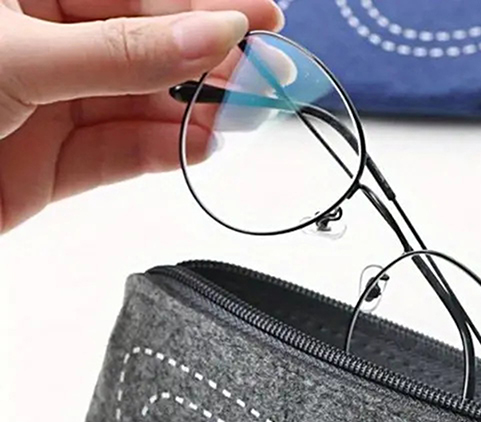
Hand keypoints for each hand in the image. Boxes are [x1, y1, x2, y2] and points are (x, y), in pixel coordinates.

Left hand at [0, 0, 283, 231]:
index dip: (204, 9)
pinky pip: (120, 154)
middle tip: (271, 76)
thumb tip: (211, 34)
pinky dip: (164, 153)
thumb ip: (124, 53)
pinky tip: (202, 146)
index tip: (262, 21)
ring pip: (139, 106)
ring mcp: (49, 106)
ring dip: (195, 114)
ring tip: (247, 117)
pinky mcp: (53, 164)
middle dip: (210, 66)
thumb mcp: (26, 56)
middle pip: (147, 52)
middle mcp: (44, 45)